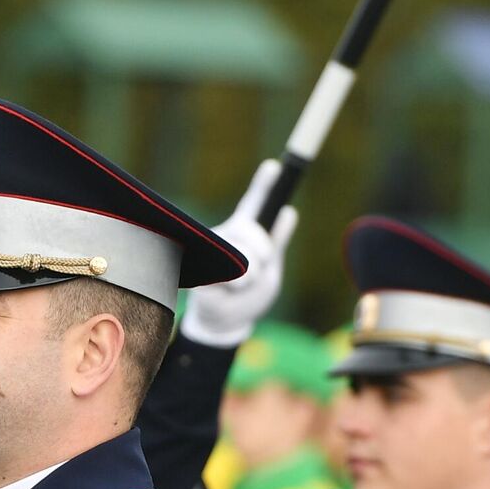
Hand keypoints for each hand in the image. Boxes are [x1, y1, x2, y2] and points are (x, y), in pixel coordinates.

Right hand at [181, 159, 298, 347]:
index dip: (264, 185)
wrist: (226, 322)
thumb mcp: (270, 268)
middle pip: (253, 231)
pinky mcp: (201, 268)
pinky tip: (227, 291)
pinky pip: (233, 274)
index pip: (255, 204)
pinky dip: (238, 287)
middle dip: (262, 254)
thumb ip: (276, 241)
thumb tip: (288, 212)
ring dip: (251, 276)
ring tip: (239, 286)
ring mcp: (211, 249)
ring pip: (245, 255)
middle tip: (256, 270)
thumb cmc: (248, 295)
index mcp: (245, 233)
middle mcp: (226, 235)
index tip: (274, 166)